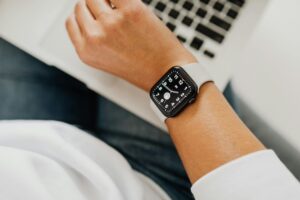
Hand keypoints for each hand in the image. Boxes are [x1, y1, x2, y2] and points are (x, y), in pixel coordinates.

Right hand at [66, 0, 196, 90]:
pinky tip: (127, 5)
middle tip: (110, 13)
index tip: (93, 14)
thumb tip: (91, 15)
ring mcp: (111, 21)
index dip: (83, 16)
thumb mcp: (107, 61)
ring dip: (107, 0)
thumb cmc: (141, 69)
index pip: (71, 21)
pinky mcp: (131, 9)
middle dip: (95, 7)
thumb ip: (94, 40)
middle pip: (82, 5)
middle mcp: (94, 36)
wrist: (167, 73)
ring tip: (121, 10)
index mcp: (86, 51)